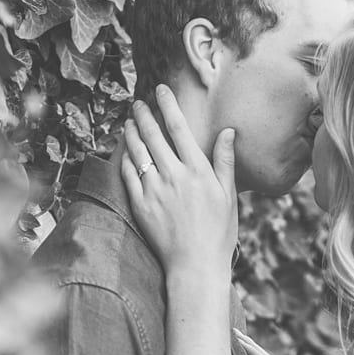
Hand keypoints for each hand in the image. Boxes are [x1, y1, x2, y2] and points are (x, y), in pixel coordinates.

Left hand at [120, 86, 236, 274]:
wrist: (195, 264)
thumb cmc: (218, 231)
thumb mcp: (228, 194)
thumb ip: (225, 161)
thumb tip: (228, 131)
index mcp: (197, 170)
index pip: (179, 128)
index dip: (167, 105)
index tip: (160, 90)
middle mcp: (174, 176)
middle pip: (153, 136)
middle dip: (143, 115)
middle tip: (137, 103)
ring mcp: (154, 191)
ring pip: (137, 153)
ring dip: (131, 133)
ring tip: (129, 121)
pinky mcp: (140, 206)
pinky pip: (128, 176)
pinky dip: (125, 160)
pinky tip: (125, 152)